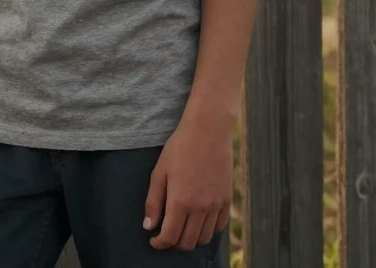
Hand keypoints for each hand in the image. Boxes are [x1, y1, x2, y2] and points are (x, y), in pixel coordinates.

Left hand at [143, 114, 232, 250]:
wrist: (208, 132)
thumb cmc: (179, 148)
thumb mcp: (159, 171)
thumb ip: (153, 201)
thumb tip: (149, 226)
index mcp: (180, 201)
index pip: (170, 236)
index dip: (160, 243)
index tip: (153, 241)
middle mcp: (200, 208)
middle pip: (188, 243)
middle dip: (174, 243)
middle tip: (165, 234)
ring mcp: (216, 206)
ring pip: (204, 238)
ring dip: (191, 238)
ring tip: (181, 227)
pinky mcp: (226, 200)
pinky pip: (218, 227)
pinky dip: (207, 230)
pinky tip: (198, 220)